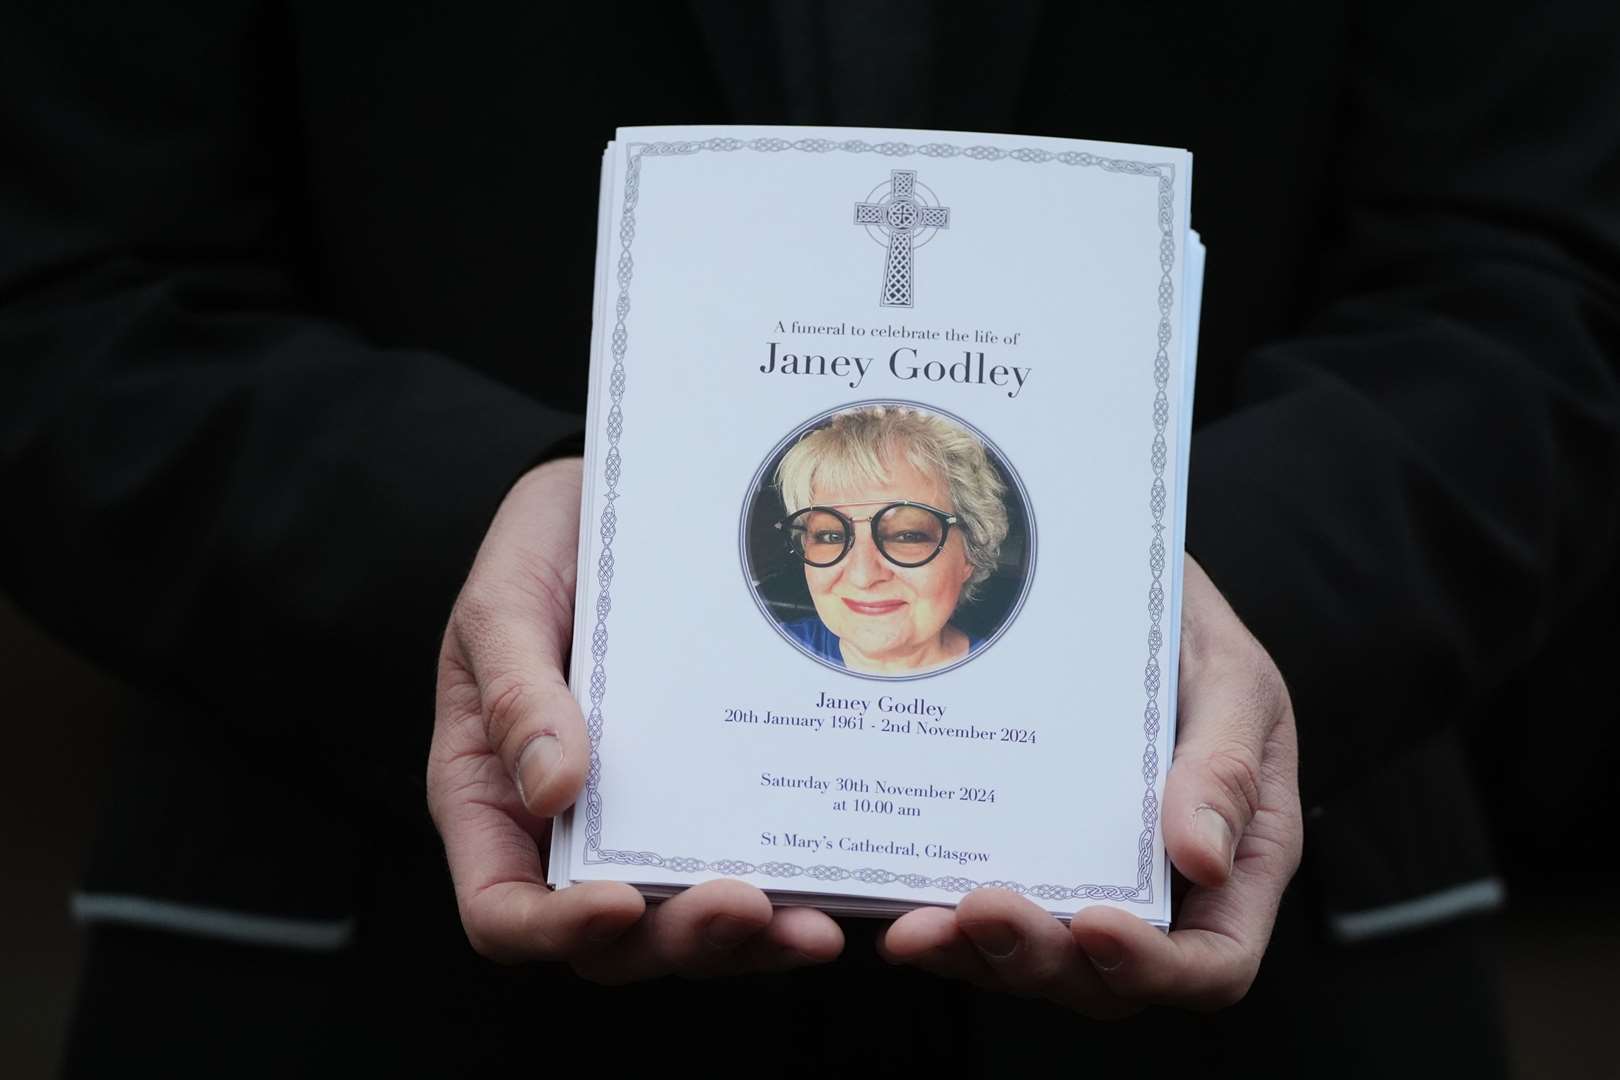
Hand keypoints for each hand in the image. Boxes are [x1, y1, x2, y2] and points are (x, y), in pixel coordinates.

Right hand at [427, 457, 844, 981]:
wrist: (620, 500)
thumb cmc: (539, 552)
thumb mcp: (503, 607)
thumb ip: (514, 695)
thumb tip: (551, 790)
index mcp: (492, 799)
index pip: (504, 911)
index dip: (556, 931)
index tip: (618, 903)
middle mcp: (569, 831)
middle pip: (613, 941)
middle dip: (679, 940)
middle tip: (746, 907)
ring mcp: (649, 819)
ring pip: (689, 921)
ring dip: (750, 940)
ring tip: (811, 925)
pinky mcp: (718, 793)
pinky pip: (750, 860)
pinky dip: (791, 885)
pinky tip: (839, 879)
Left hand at [879, 555, 1302, 1015]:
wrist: (1105, 580)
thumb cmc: (1187, 629)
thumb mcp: (1232, 680)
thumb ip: (1226, 767)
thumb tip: (1204, 859)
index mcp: (1234, 859)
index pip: (1212, 961)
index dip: (1155, 968)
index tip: (1096, 924)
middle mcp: (1159, 888)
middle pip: (1108, 978)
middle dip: (1042, 960)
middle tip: (983, 912)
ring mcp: (1083, 876)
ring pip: (1036, 960)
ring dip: (977, 955)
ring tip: (923, 926)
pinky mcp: (1020, 852)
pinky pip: (984, 916)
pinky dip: (943, 924)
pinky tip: (902, 907)